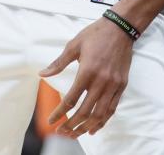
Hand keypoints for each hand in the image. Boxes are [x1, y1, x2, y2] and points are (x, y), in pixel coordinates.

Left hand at [38, 17, 133, 137]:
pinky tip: (95, 127)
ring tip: (76, 134)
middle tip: (62, 133)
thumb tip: (42, 74)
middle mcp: (101, 81)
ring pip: (100, 114)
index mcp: (87, 71)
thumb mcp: (73, 46)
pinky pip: (112, 108)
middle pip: (85, 111)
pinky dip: (103, 120)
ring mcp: (113, 85)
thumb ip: (58, 63)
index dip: (60, 113)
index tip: (51, 121)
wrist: (120, 29)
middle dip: (72, 125)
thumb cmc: (95, 35)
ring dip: (87, 127)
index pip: (71, 99)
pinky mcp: (122, 86)